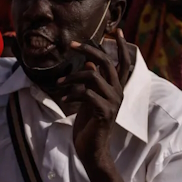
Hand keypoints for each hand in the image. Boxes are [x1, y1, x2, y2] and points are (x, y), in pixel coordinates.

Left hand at [59, 29, 132, 169]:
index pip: (123, 63)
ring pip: (92, 76)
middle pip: (107, 63)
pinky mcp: (104, 112)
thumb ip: (92, 82)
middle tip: (71, 45)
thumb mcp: (89, 99)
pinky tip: (63, 100)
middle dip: (89, 50)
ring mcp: (112, 102)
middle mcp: (118, 93)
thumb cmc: (89, 124)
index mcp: (116, 89)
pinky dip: (71, 94)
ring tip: (58, 85)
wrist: (91, 150)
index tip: (117, 31)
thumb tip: (89, 62)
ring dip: (71, 77)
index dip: (121, 47)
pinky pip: (86, 93)